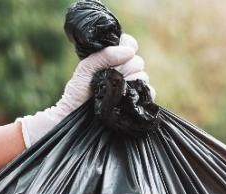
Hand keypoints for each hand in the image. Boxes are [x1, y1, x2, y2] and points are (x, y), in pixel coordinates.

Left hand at [18, 33, 151, 145]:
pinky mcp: (136, 102)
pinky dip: (143, 92)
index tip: (123, 53)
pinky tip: (129, 96)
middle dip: (126, 67)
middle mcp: (124, 72)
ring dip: (131, 80)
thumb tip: (129, 52)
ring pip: (143, 75)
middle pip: (138, 60)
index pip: (129, 44)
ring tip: (116, 89)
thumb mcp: (86, 69)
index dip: (129, 45)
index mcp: (112, 60)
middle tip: (112, 76)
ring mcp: (131, 87)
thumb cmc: (77, 93)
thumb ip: (104, 55)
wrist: (76, 117)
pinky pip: (149, 92)